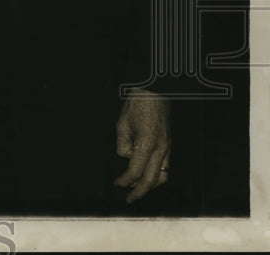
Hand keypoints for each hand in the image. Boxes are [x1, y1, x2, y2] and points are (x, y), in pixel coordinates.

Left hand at [113, 88, 170, 202]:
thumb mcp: (122, 123)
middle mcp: (161, 148)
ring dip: (152, 185)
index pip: (136, 171)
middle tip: (129, 199)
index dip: (125, 180)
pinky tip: (148, 175)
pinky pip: (166, 165)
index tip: (117, 184)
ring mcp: (168, 146)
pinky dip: (158, 175)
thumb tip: (126, 157)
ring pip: (164, 175)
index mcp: (147, 143)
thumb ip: (123, 144)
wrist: (156, 89)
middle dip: (140, 192)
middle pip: (153, 179)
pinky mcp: (170, 143)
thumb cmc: (137, 103)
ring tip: (139, 189)